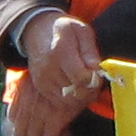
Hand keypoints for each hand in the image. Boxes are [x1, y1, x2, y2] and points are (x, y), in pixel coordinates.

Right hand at [10, 13, 103, 135]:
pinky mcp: (38, 88)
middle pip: (73, 93)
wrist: (36, 31)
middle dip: (89, 94)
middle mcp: (47, 69)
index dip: (94, 82)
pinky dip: (68, 105)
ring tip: (87, 91)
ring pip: (64, 103)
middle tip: (95, 88)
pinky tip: (75, 95)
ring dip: (79, 102)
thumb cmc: (64, 29)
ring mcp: (40, 80)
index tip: (99, 78)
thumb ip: (90, 51)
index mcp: (60, 52)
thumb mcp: (81, 31)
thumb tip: (96, 70)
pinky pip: (55, 104)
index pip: (81, 77)